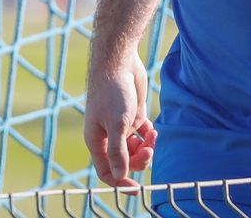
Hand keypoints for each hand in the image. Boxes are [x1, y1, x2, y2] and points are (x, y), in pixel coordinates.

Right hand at [83, 54, 156, 190]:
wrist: (118, 62)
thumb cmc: (112, 92)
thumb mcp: (117, 124)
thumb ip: (118, 151)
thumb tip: (119, 175)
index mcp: (97, 140)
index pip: (106, 171)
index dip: (120, 180)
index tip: (136, 188)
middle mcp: (107, 136)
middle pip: (124, 162)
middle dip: (138, 160)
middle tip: (149, 150)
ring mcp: (120, 126)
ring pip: (135, 149)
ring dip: (146, 148)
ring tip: (153, 135)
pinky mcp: (132, 116)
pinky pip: (142, 136)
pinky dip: (148, 136)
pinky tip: (153, 128)